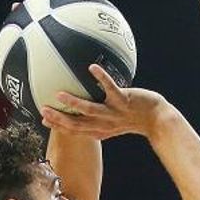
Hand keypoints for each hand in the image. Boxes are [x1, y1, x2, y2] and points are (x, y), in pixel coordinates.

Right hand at [39, 65, 170, 139]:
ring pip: (91, 110)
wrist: (156, 119)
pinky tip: (91, 68)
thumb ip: (95, 118)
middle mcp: (104, 125)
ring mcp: (114, 114)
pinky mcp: (123, 101)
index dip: (58, 127)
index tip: (43, 120)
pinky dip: (101, 78)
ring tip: (60, 94)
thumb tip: (80, 108)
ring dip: (74, 103)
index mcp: (99, 131)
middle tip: (44, 110)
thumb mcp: (111, 123)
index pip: (75, 131)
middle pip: (77, 125)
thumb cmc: (132, 118)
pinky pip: (110, 88)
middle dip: (59, 119)